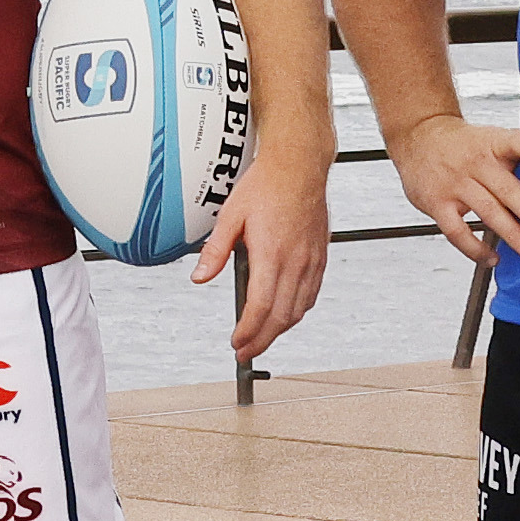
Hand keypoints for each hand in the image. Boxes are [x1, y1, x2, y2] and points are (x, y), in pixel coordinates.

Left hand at [192, 155, 330, 359]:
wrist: (299, 166)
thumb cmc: (265, 186)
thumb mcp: (230, 216)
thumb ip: (215, 251)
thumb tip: (199, 277)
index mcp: (271, 253)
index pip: (261, 306)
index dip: (249, 331)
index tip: (237, 343)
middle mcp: (295, 261)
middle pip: (281, 316)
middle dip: (262, 340)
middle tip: (246, 354)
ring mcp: (311, 260)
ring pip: (299, 309)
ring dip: (280, 330)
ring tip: (261, 340)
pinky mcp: (320, 257)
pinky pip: (311, 294)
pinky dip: (297, 312)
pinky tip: (285, 316)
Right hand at [387, 111, 519, 264]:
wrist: (418, 136)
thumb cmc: (464, 143)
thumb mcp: (492, 137)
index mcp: (494, 144)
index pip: (518, 143)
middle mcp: (475, 163)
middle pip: (506, 188)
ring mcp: (455, 184)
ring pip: (486, 211)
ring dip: (510, 233)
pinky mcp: (437, 203)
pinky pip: (456, 231)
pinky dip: (474, 249)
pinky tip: (492, 259)